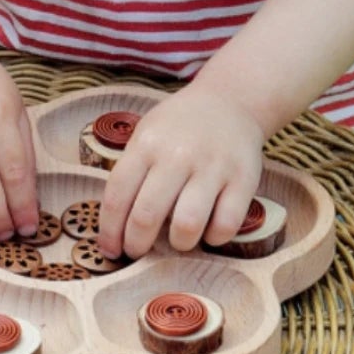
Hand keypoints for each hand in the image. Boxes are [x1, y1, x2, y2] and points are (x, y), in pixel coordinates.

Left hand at [96, 81, 265, 260]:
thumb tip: (115, 228)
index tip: (110, 249)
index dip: (110, 231)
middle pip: (147, 216)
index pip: (117, 196)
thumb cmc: (179, 127)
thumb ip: (131, 174)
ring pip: (187, 225)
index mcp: (147, 144)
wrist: (231, 102)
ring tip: (178, 240)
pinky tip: (209, 231)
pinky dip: (214, 238)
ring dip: (178, 243)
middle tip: (138, 251)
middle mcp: (178, 154)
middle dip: (137, 245)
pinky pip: (225, 225)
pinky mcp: (244, 179)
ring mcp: (212, 166)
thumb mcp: (147, 135)